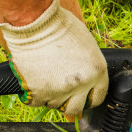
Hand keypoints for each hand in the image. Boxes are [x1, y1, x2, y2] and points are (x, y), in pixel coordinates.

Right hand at [0, 0, 108, 115]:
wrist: (36, 23)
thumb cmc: (61, 27)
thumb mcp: (86, 46)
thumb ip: (88, 66)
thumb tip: (85, 80)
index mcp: (98, 71)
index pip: (98, 97)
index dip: (88, 98)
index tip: (82, 97)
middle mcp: (82, 84)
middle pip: (75, 108)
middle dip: (68, 102)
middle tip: (61, 92)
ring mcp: (60, 90)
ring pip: (55, 106)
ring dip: (50, 97)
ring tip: (45, 80)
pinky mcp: (39, 91)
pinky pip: (36, 103)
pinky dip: (34, 96)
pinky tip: (34, 82)